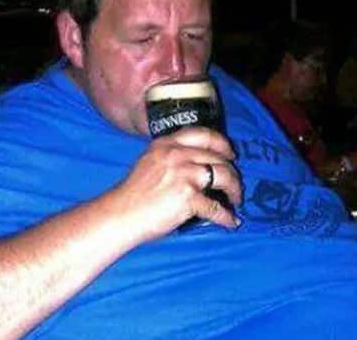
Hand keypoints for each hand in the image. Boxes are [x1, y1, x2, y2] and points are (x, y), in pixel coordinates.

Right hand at [113, 127, 241, 241]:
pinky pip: (216, 207)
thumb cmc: (133, 194)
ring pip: (224, 177)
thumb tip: (198, 165)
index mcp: (166, 144)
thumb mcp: (149, 162)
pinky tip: (230, 221)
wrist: (121, 214)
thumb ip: (170, 157)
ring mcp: (184, 175)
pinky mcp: (188, 197)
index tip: (230, 154)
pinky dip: (226, 216)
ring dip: (234, 190)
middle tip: (235, 184)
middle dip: (232, 172)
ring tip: (235, 200)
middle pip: (218, 157)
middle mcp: (177, 155)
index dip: (221, 143)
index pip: (203, 134)